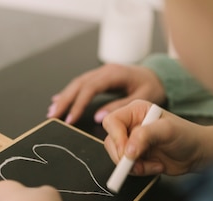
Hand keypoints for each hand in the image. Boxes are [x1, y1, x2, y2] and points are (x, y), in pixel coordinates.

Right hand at [47, 63, 165, 124]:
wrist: (159, 75)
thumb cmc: (153, 87)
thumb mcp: (142, 98)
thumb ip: (120, 106)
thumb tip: (98, 117)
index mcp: (115, 74)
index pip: (90, 88)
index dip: (78, 104)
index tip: (71, 119)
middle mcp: (105, 70)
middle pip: (79, 84)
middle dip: (64, 100)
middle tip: (53, 115)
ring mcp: (101, 72)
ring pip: (77, 83)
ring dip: (64, 97)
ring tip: (53, 111)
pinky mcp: (100, 77)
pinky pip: (81, 84)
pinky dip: (70, 93)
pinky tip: (59, 100)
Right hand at [102, 100, 206, 175]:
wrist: (198, 153)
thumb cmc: (187, 136)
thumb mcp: (167, 130)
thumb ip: (145, 135)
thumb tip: (128, 150)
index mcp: (136, 110)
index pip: (112, 121)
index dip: (116, 137)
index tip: (126, 151)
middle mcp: (131, 125)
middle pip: (111, 141)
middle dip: (123, 156)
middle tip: (137, 163)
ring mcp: (133, 142)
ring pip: (118, 156)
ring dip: (133, 166)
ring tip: (153, 164)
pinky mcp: (137, 157)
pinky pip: (127, 168)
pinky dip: (140, 171)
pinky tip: (156, 166)